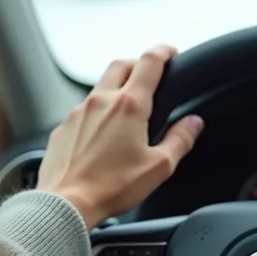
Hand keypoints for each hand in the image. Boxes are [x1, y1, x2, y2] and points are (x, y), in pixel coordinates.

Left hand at [36, 45, 204, 228]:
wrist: (66, 203)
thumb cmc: (111, 187)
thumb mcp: (159, 167)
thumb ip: (180, 140)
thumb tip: (194, 123)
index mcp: (129, 106)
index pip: (150, 62)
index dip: (164, 52)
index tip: (171, 52)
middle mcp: (101, 101)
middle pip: (121, 65)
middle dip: (138, 64)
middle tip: (149, 74)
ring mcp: (78, 112)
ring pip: (100, 86)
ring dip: (115, 87)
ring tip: (126, 107)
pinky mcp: (63, 127)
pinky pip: (83, 109)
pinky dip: (97, 111)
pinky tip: (102, 132)